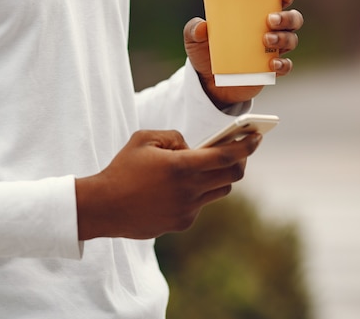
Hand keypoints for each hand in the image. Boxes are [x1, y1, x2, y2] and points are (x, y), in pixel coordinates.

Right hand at [75, 130, 261, 239]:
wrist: (103, 207)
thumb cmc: (122, 168)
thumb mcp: (145, 139)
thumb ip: (174, 137)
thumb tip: (193, 147)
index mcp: (182, 166)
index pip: (227, 156)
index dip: (247, 146)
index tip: (257, 137)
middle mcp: (189, 190)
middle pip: (232, 176)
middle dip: (241, 161)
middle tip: (239, 151)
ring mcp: (187, 210)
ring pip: (219, 191)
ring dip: (219, 177)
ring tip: (207, 166)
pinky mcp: (181, 223)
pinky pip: (200, 205)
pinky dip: (197, 193)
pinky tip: (179, 188)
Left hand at [185, 0, 303, 108]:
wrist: (208, 83)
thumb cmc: (205, 53)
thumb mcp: (195, 40)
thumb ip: (193, 30)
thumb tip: (202, 26)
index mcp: (256, 16)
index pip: (279, 0)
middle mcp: (270, 31)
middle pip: (292, 19)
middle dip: (287, 17)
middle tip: (270, 20)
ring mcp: (272, 51)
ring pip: (291, 40)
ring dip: (284, 38)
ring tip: (266, 40)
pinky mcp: (271, 71)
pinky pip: (286, 66)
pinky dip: (283, 64)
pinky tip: (272, 64)